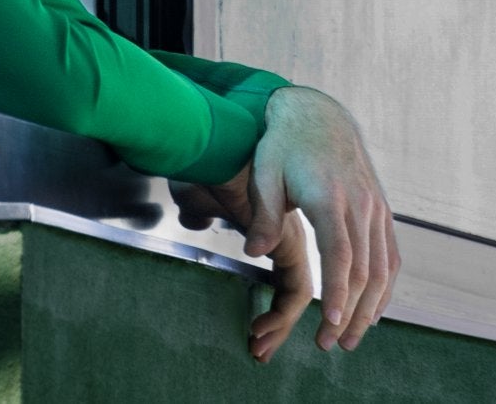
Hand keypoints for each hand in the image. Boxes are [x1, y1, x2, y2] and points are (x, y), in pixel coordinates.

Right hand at [169, 166, 313, 363]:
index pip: (287, 276)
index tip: (257, 333)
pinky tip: (259, 329)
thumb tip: (197, 217)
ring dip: (281, 327)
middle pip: (296, 291)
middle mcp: (289, 233)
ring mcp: (291, 238)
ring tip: (260, 348)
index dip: (276, 310)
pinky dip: (282, 316)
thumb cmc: (206, 166)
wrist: (216, 145)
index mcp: (275, 224)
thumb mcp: (202, 196)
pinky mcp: (288, 242)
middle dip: (280, 326)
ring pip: (299, 295)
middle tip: (261, 350)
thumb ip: (203, 210)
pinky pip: (296, 289)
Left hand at [244, 86, 398, 353]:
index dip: (337, 290)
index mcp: (330, 195)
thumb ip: (263, 213)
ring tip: (351, 338)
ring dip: (370, 306)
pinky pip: (391, 253)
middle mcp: (361, 202)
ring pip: (383, 266)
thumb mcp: (265, 171)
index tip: (329, 321)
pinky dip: (385, 286)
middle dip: (350, 312)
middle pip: (364, 268)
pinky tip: (372, 309)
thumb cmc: (284, 144)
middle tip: (330, 344)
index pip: (340, 252)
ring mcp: (376, 205)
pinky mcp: (381, 208)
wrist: (318, 114)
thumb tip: (255, 251)